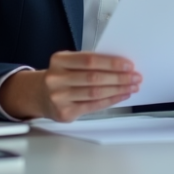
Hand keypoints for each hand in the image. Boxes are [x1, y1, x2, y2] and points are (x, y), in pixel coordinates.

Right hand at [0, 51, 140, 121]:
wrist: (38, 95)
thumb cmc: (61, 76)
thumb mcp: (68, 62)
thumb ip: (89, 62)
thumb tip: (120, 65)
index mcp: (59, 61)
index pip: (89, 60)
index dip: (111, 63)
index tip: (128, 65)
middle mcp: (56, 79)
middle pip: (94, 78)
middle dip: (119, 77)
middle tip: (135, 76)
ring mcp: (59, 97)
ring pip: (95, 93)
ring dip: (118, 89)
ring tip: (132, 86)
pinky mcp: (64, 113)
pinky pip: (93, 106)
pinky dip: (111, 100)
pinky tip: (122, 95)